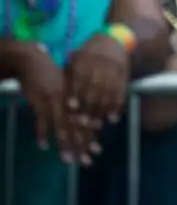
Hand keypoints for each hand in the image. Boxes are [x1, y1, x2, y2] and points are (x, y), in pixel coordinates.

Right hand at [13, 41, 99, 162]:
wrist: (33, 61)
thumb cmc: (52, 73)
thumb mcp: (68, 83)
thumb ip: (77, 98)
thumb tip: (88, 114)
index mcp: (76, 95)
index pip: (87, 119)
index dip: (92, 135)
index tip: (97, 149)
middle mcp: (67, 99)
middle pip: (77, 126)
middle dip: (83, 144)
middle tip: (88, 159)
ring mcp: (53, 101)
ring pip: (61, 126)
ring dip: (64, 144)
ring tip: (68, 159)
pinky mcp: (39, 101)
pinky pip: (41, 120)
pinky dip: (42, 133)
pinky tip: (44, 145)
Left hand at [65, 33, 129, 124]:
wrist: (113, 40)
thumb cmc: (88, 53)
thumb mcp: (75, 58)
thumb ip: (69, 76)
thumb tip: (64, 100)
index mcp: (83, 61)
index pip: (78, 81)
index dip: (75, 95)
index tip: (71, 109)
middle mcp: (98, 66)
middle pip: (93, 91)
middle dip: (88, 108)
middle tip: (83, 123)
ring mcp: (112, 71)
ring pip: (107, 95)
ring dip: (102, 111)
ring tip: (97, 124)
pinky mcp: (123, 75)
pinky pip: (120, 93)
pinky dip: (117, 107)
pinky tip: (112, 118)